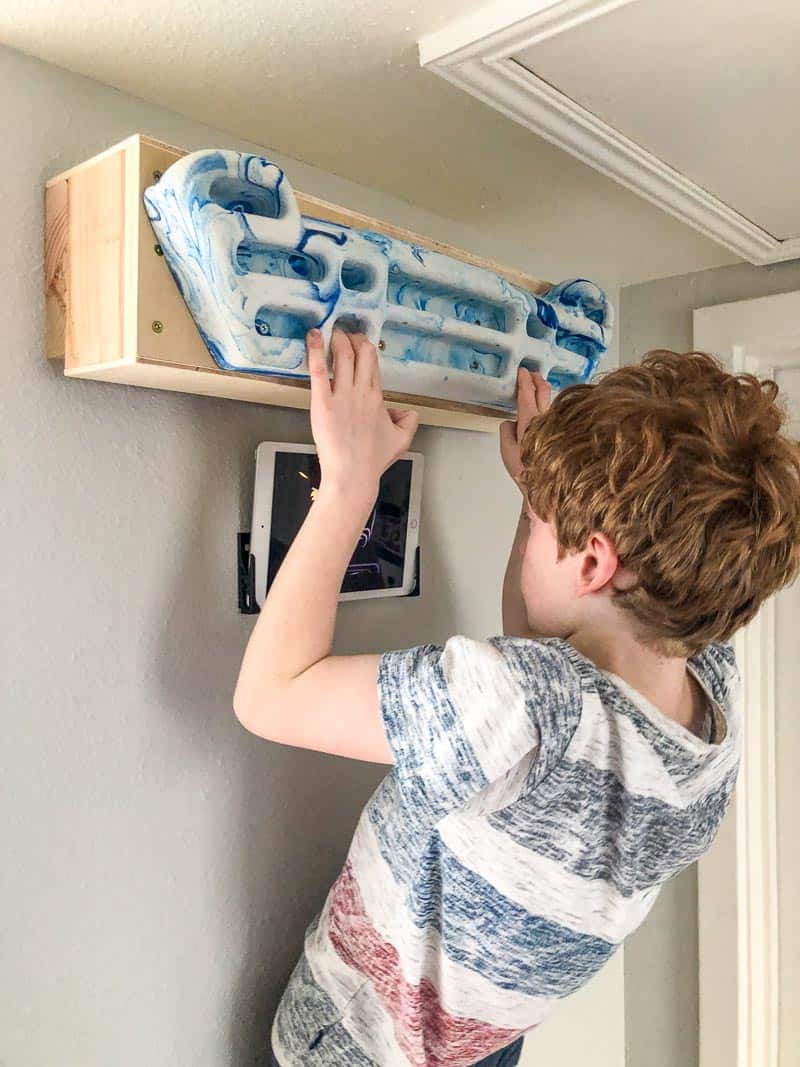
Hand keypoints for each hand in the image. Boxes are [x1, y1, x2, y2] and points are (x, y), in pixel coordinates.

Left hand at [306, 328, 418, 502]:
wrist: (353, 476)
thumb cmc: (373, 460)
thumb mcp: (401, 440)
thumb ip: (409, 421)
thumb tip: (408, 411)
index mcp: (377, 397)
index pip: (373, 362)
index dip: (365, 346)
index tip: (359, 339)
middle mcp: (361, 391)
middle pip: (360, 352)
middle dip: (352, 338)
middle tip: (344, 332)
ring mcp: (342, 396)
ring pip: (342, 356)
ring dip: (336, 339)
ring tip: (331, 331)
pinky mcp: (323, 403)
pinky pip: (318, 371)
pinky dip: (314, 350)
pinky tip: (312, 336)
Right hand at [499, 367, 551, 487]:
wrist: (546, 486)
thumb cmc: (526, 470)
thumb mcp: (506, 450)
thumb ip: (506, 431)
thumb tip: (510, 422)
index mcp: (530, 420)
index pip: (527, 392)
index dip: (524, 379)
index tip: (522, 371)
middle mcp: (546, 419)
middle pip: (544, 390)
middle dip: (537, 379)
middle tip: (532, 374)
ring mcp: (556, 424)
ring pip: (551, 402)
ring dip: (544, 393)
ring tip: (538, 388)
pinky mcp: (563, 431)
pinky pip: (556, 413)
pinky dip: (549, 408)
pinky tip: (547, 411)